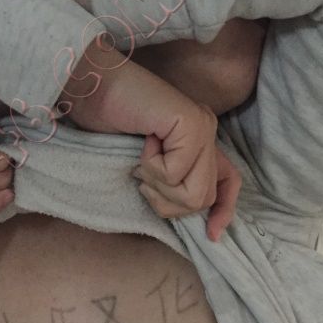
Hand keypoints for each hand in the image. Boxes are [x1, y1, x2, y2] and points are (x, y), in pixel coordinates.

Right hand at [60, 39, 241, 240]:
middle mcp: (207, 132)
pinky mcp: (191, 123)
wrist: (92, 88)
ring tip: (143, 158)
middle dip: (168, 202)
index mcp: (200, 141)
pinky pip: (176, 173)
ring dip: (158, 186)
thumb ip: (169, 182)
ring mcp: (202, 126)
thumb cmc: (110, 125)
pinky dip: (151, 166)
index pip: (229, 183)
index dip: (224, 211)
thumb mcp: (145, 165)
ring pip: (193, 194)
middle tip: (143, 176)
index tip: (211, 235)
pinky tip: (144, 140)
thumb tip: (187, 213)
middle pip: (202, 199)